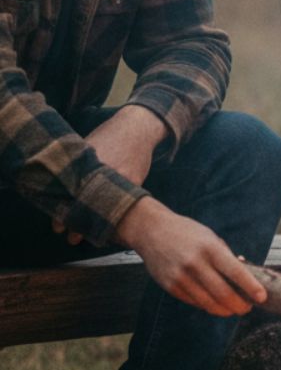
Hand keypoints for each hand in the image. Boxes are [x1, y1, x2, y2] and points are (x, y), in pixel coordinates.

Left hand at [53, 105, 168, 245]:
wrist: (136, 130)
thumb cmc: (108, 138)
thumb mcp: (86, 148)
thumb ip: (74, 168)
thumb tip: (56, 186)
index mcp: (85, 168)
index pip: (69, 198)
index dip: (62, 215)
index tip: (58, 228)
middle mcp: (101, 175)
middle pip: (86, 208)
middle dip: (78, 226)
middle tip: (72, 238)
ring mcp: (119, 181)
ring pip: (105, 209)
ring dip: (97, 224)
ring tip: (88, 237)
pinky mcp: (134, 184)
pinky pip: (123, 203)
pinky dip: (115, 213)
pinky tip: (109, 222)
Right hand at [116, 198, 266, 316]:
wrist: (151, 230)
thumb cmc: (188, 233)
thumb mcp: (210, 237)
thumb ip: (226, 257)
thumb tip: (246, 276)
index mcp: (210, 248)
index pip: (235, 272)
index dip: (251, 287)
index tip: (262, 297)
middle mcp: (195, 263)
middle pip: (223, 293)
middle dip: (239, 305)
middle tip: (247, 308)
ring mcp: (181, 276)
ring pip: (208, 303)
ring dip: (224, 310)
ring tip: (233, 310)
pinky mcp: (170, 286)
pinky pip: (194, 302)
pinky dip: (207, 305)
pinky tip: (214, 304)